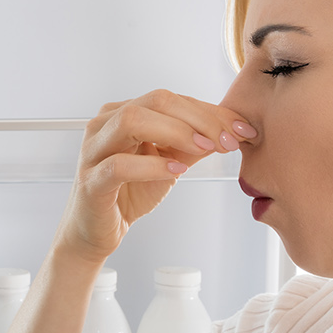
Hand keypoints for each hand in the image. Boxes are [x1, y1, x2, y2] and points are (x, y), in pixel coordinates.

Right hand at [54, 91, 255, 263]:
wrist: (96, 232)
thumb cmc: (128, 194)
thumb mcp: (170, 163)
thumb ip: (194, 145)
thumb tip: (231, 130)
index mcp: (123, 112)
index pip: (172, 100)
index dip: (211, 111)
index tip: (242, 128)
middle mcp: (104, 124)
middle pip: (155, 101)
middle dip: (199, 118)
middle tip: (228, 139)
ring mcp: (94, 150)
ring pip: (132, 120)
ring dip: (176, 132)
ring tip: (203, 149)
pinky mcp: (91, 181)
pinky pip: (119, 165)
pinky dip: (152, 166)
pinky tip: (176, 171)